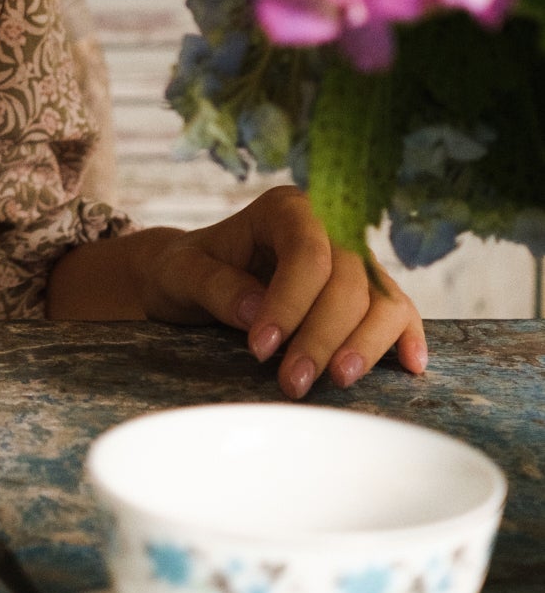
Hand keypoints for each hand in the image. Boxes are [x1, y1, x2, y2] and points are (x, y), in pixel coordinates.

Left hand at [47, 188, 428, 395]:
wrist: (189, 280)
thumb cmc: (185, 271)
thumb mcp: (182, 274)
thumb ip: (215, 287)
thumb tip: (255, 312)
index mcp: (285, 210)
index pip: (307, 252)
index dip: (291, 302)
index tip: (260, 348)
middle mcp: (328, 227)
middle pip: (349, 280)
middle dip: (323, 335)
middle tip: (292, 382)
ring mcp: (351, 261)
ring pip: (381, 298)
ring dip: (365, 344)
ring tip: (338, 381)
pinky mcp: (363, 294)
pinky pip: (397, 312)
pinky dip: (405, 337)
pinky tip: (410, 367)